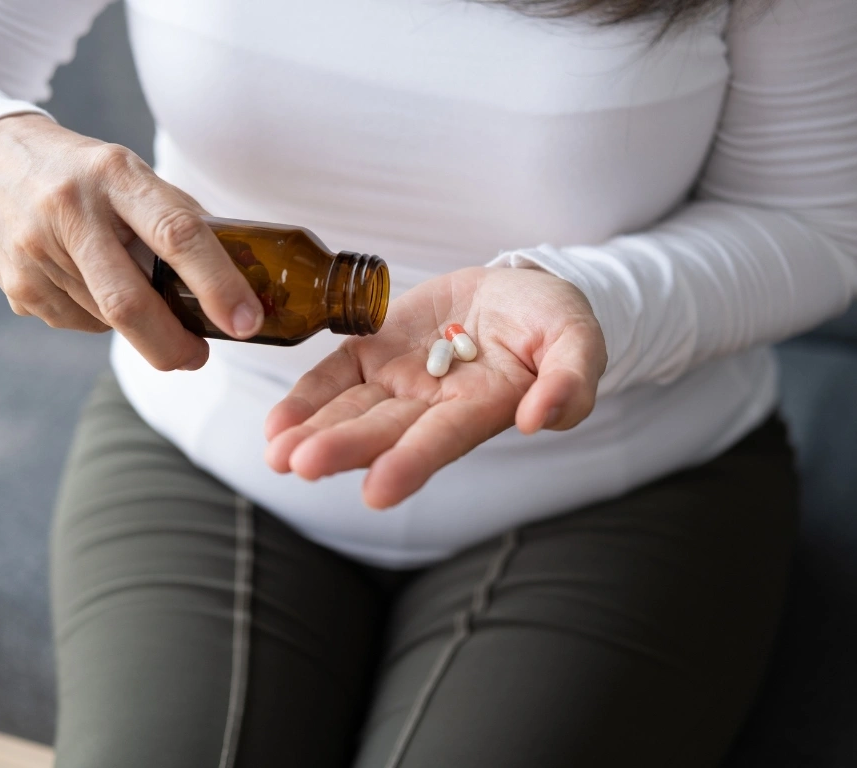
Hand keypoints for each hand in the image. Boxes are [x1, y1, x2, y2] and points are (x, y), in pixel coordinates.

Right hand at [0, 114, 263, 369]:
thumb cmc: (87, 176)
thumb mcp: (134, 177)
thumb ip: (182, 223)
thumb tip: (239, 283)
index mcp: (116, 175)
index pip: (177, 234)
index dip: (218, 285)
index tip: (247, 323)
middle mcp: (71, 210)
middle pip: (131, 302)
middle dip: (174, 345)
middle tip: (198, 357)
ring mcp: (37, 251)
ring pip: (109, 320)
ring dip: (138, 326)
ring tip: (133, 292)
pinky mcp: (18, 287)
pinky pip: (81, 325)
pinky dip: (102, 319)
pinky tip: (90, 285)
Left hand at [264, 266, 606, 508]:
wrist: (518, 292)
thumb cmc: (554, 323)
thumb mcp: (579, 342)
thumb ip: (569, 381)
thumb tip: (538, 419)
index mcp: (482, 407)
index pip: (443, 438)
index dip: (412, 462)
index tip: (378, 490)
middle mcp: (434, 404)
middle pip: (385, 430)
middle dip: (344, 448)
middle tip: (302, 465)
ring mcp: (400, 379)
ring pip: (352, 409)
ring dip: (314, 432)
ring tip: (277, 454)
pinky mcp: (375, 349)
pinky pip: (336, 375)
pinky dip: (307, 398)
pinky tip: (277, 424)